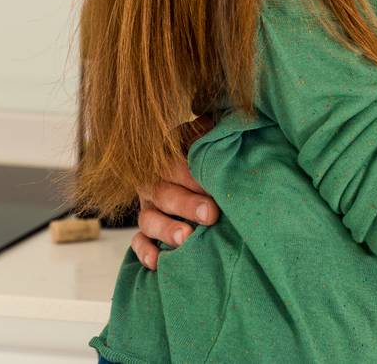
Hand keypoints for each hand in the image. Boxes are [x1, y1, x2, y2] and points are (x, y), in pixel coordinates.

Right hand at [130, 116, 220, 271]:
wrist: (182, 155)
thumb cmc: (203, 146)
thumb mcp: (205, 130)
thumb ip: (213, 128)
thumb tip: (238, 114)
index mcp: (165, 153)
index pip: (176, 164)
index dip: (194, 177)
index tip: (214, 188)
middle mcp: (153, 180)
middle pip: (165, 193)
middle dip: (187, 205)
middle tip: (210, 214)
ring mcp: (147, 205)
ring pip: (149, 219)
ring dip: (166, 230)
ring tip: (185, 239)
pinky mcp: (145, 227)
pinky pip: (137, 241)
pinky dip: (144, 251)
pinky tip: (157, 262)